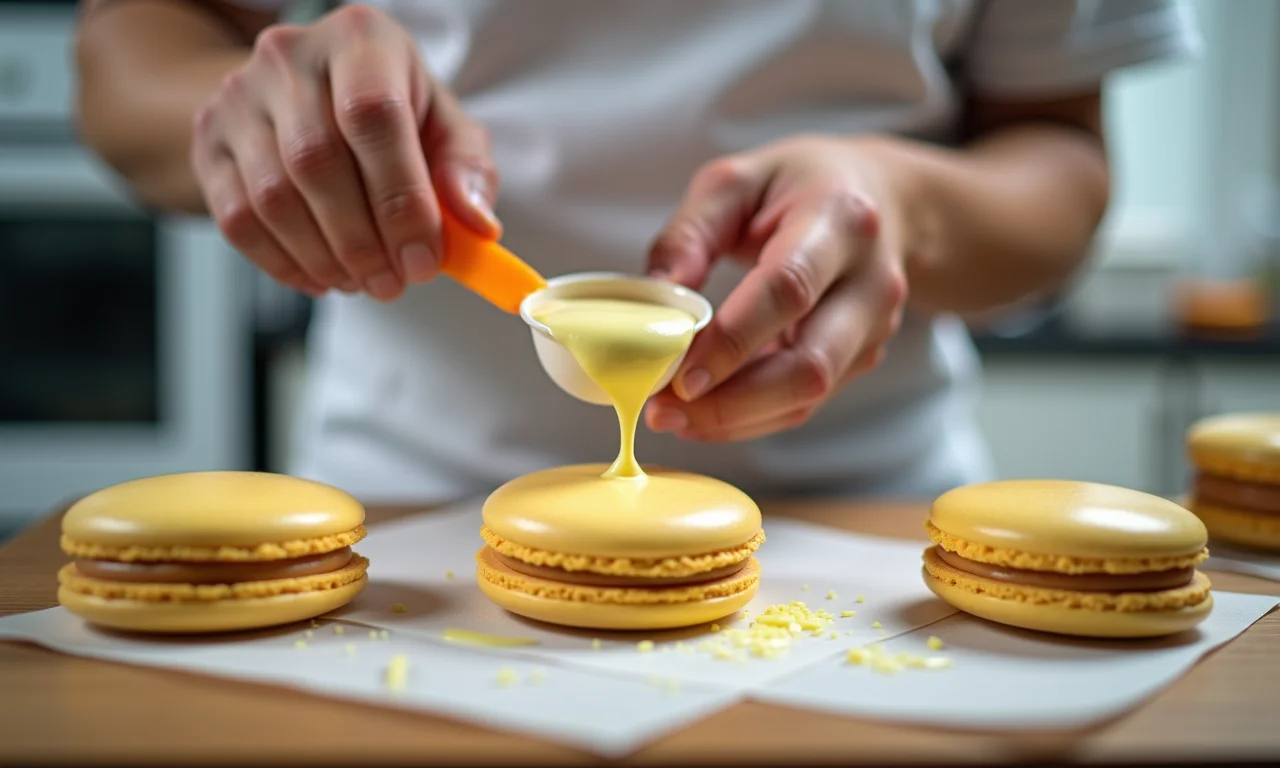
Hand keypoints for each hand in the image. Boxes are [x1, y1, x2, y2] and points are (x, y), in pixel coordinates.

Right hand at [190, 5, 498, 300]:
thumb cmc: (388, 112)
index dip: (401, 198)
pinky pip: (237, 219)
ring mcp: (238, 98)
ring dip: (325, 259)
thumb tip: (476, 225)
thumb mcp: (442, 125)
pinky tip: (322, 277)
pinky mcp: (207, 142)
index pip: (374, 116)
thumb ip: (467, 170)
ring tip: (364, 283)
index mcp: (361, 40)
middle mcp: (290, 57)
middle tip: (394, 284)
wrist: (301, 95)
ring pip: (273, 198)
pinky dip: (284, 263)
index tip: (424, 256)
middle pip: (318, 163)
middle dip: (363, 242)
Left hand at [644, 135, 909, 441]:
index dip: (732, 339)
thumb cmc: (803, 184)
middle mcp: (870, 279)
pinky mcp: (863, 357)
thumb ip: (689, 234)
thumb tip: (655, 297)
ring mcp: (874, 326)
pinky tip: (705, 413)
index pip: (787, 289)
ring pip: (810, 395)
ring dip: (737, 418)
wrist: (887, 199)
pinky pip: (807, 402)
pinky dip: (752, 417)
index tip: (679, 374)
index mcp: (838, 218)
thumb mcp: (737, 181)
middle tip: (665, 410)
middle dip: (733, 401)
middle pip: (810, 363)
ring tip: (674, 417)